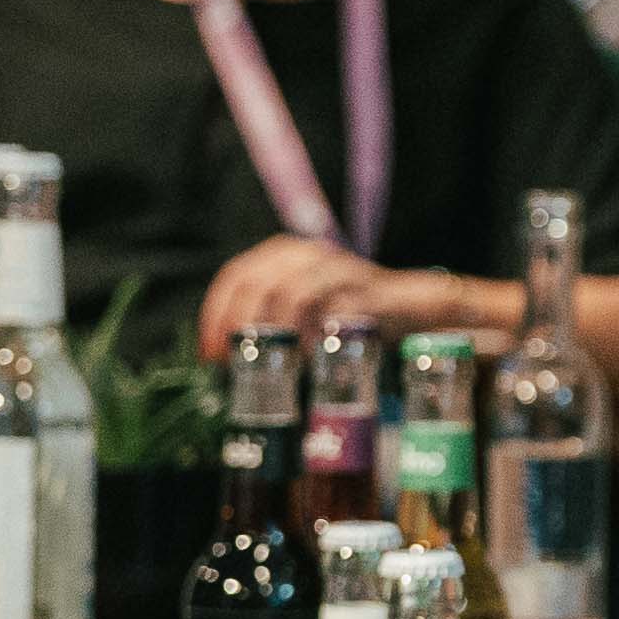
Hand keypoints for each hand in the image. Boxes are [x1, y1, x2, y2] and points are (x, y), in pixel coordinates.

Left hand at [196, 235, 448, 355]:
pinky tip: (304, 359)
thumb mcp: (300, 305)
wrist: (407, 307)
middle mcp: (308, 255)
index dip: (217, 315)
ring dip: (274, 333)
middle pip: (258, 284)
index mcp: (285, 254)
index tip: (211, 353)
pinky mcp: (365, 294)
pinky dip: (312, 339)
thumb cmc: (345, 313)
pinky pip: (331, 314)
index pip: (237, 276)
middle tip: (232, 363)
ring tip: (267, 364)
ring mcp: (338, 272)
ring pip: (291, 294)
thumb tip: (223, 355)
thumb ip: (265, 319)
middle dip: (239, 326)